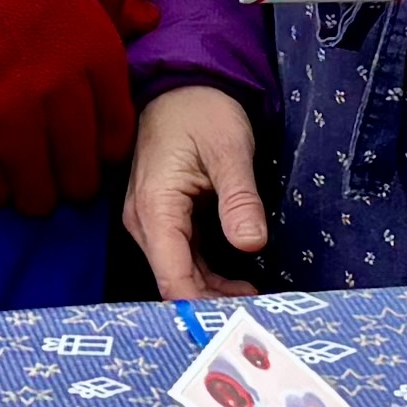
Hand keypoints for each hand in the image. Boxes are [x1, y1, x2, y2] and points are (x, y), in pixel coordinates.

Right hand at [0, 0, 153, 219]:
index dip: (109, 149)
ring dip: (34, 195)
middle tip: (67, 188)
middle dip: (75, 182)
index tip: (102, 157)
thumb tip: (148, 17)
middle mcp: (56, 85)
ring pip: (31, 175)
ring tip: (32, 198)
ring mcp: (5, 104)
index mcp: (92, 48)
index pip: (115, 122)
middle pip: (76, 159)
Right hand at [126, 84, 272, 298]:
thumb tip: (252, 244)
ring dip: (214, 293)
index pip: (173, 277)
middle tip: (261, 316)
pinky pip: (183, 258)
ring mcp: (152, 222)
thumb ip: (239, 198)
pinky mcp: (165, 219)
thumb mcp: (229, 148)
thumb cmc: (202, 110)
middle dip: (213, 305)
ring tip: (258, 302)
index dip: (203, 306)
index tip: (239, 322)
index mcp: (156, 207)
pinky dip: (209, 275)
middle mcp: (145, 221)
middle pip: (175, 281)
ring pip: (180, 273)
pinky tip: (239, 284)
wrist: (181, 85)